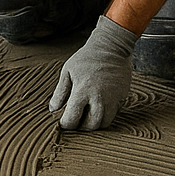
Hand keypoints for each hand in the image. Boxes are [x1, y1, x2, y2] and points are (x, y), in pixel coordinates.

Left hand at [50, 15, 136, 130]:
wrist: (111, 47)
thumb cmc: (87, 58)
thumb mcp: (68, 71)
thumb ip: (60, 92)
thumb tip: (53, 109)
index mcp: (82, 91)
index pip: (72, 119)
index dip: (66, 124)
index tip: (63, 122)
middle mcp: (99, 98)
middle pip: (90, 126)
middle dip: (80, 128)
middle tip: (75, 123)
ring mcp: (113, 99)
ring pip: (104, 124)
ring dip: (94, 125)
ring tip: (86, 118)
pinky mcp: (122, 98)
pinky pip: (113, 115)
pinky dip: (104, 117)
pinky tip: (97, 109)